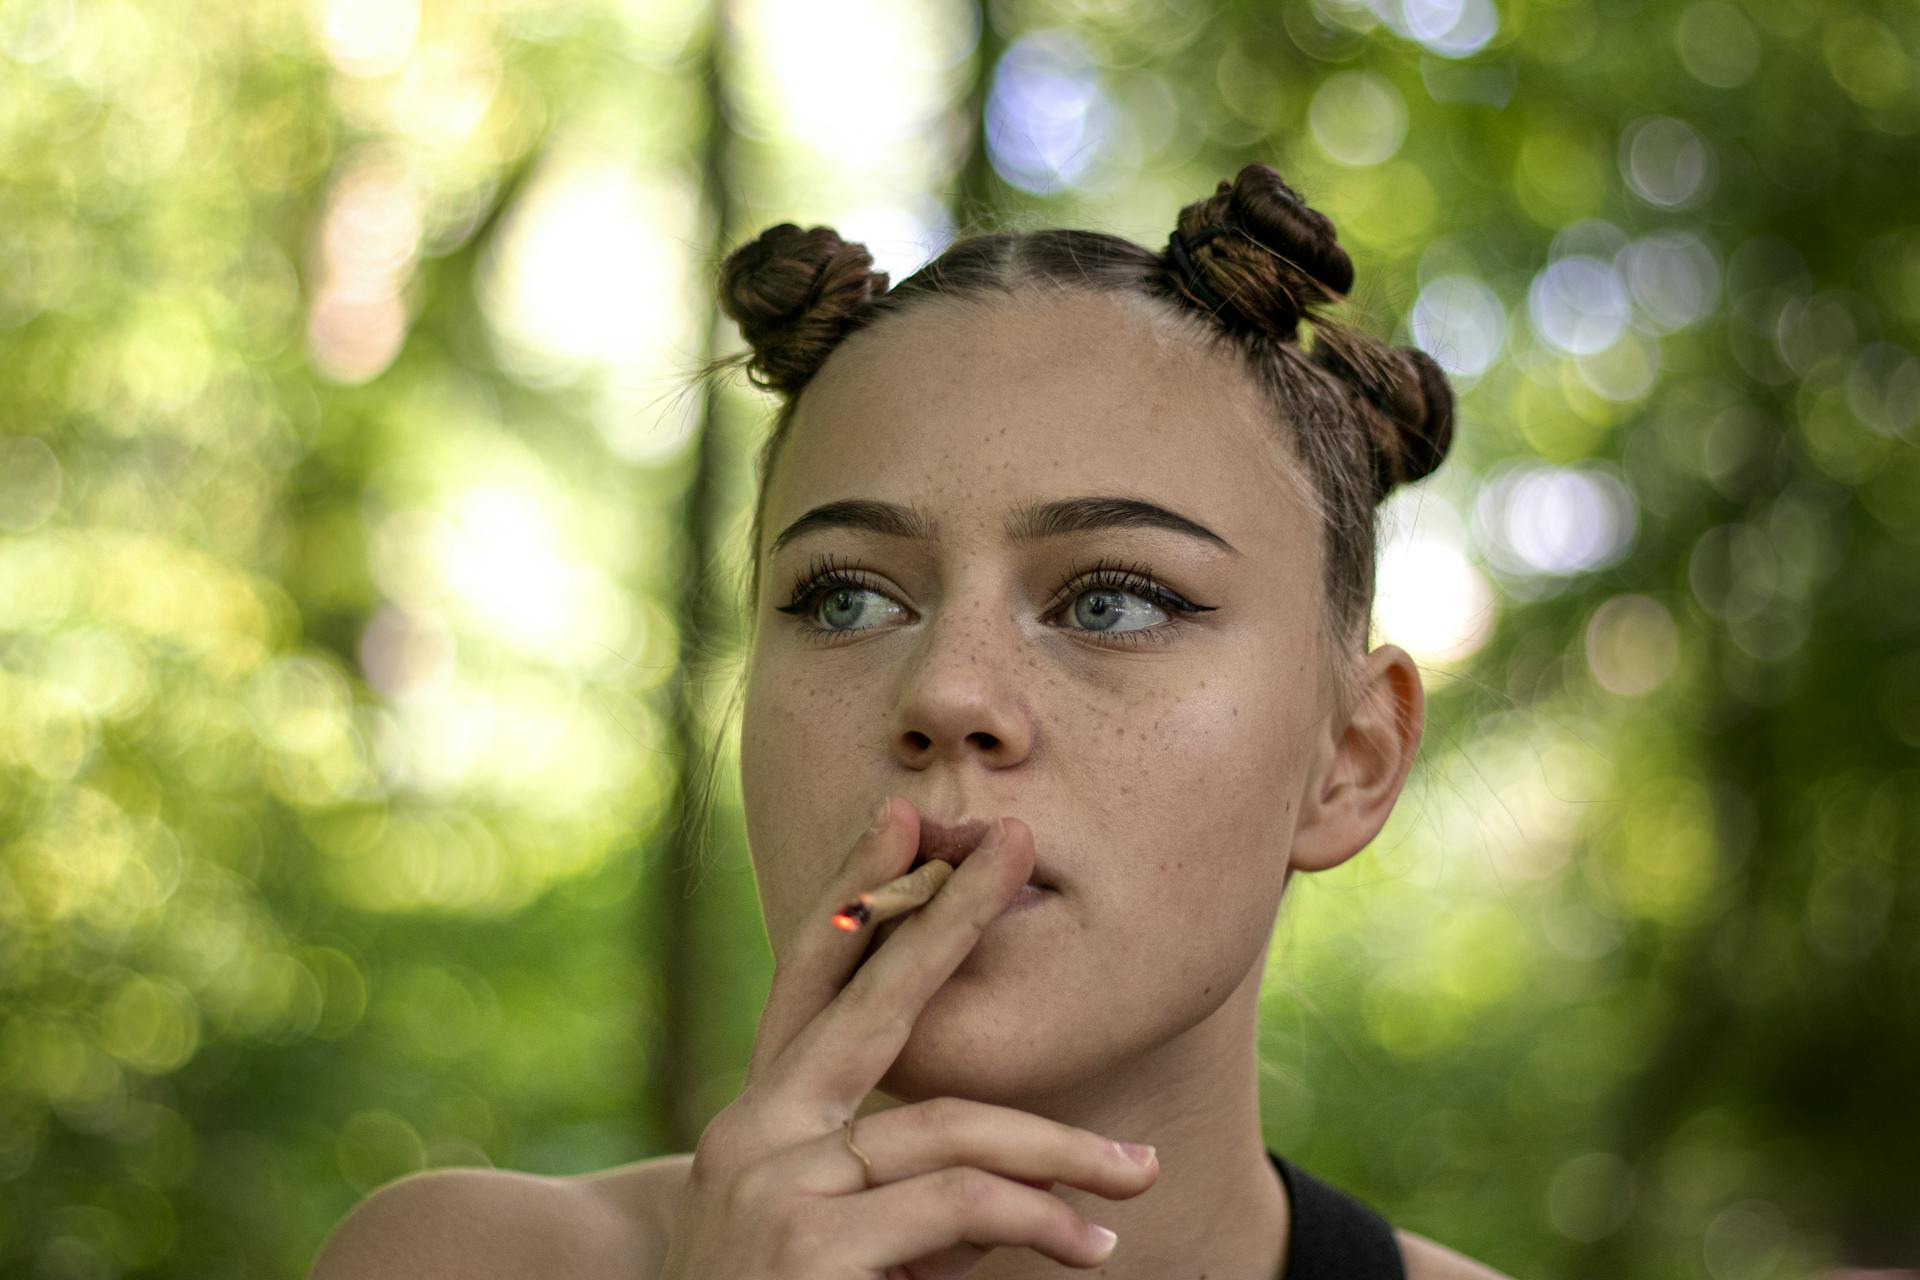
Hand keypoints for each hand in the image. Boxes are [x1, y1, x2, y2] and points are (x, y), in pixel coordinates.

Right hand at [656, 797, 1157, 1279]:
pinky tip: (1090, 1245)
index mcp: (753, 1127)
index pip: (809, 988)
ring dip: (1057, 1151)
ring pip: (948, 1128)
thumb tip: (1002, 1186)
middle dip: (945, 915)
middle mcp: (748, 1136)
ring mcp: (768, 1186)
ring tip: (1136, 1175)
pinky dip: (1037, 1221)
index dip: (851, 897)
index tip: (899, 820)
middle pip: (866, 1001)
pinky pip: (955, 1206)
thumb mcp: (834, 1253)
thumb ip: (890, 1196)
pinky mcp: (804, 1247)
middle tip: (1012, 843)